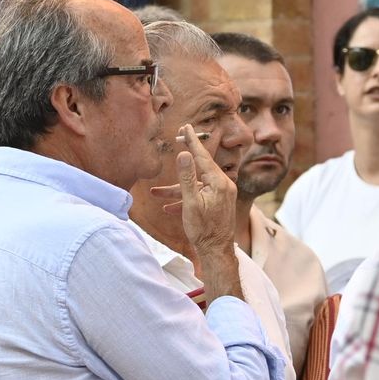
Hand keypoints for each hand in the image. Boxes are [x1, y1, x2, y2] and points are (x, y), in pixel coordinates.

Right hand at [152, 127, 236, 250]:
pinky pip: (199, 196)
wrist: (216, 252)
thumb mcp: (190, 203)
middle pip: (199, 167)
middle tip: (177, 139)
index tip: (186, 127)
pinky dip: (185, 199)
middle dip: (184, 160)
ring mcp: (221, 194)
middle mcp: (223, 185)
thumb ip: (186, 177)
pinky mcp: (218, 203)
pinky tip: (168, 208)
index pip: (202, 156)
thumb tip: (183, 154)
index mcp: (218, 182)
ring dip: (176, 190)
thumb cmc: (203, 230)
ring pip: (196, 185)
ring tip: (155, 193)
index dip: (192, 141)